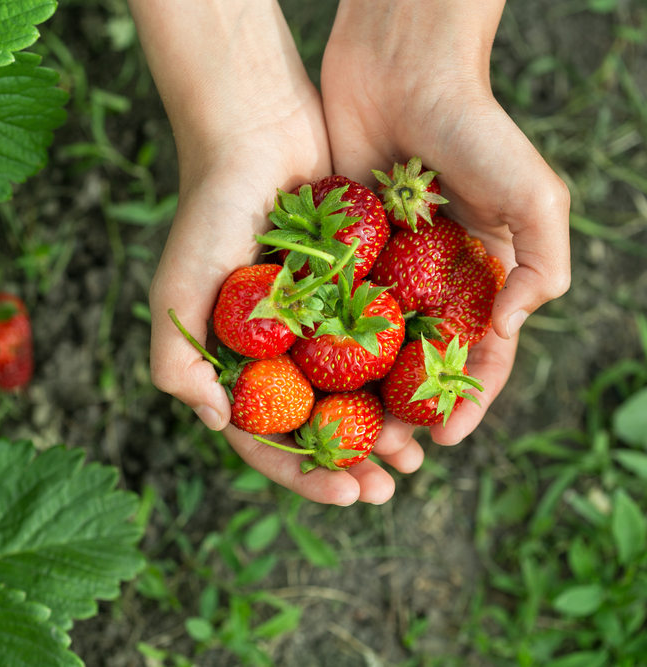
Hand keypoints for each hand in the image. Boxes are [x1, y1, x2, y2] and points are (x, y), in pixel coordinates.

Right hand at [132, 0, 419, 504]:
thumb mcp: (177, 290)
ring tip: (418, 454)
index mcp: (232, 361)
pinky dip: (405, 372)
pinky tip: (434, 393)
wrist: (259, 132)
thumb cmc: (209, 211)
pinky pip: (384, 342)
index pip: (265, 437)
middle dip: (351, 465)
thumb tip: (217, 423)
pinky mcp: (355, 290)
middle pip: (316, 426)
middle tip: (391, 488)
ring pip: (356, 392)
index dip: (302, 475)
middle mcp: (275, 350)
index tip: (348, 495)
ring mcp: (316, 322)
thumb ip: (176, 360)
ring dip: (384, 430)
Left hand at [320, 0, 570, 450]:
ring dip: (360, 394)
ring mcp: (382, 268)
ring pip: (368, 348)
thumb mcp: (534, 196)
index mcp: (482, 275)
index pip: (478, 355)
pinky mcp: (337, 251)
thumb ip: (541, 264)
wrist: (401, 69)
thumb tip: (507, 331)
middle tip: (384, 452)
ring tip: (346, 433)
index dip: (466, 400)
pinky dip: (320, 346)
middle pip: (417, 364)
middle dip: (405, 410)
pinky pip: (327, 308)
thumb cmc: (476, 129)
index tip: (443, 440)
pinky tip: (305, 382)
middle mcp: (431, 280)